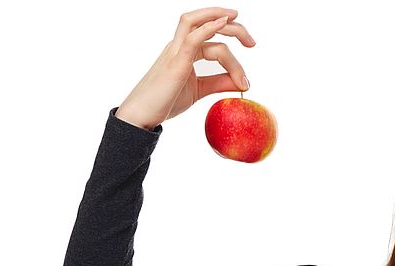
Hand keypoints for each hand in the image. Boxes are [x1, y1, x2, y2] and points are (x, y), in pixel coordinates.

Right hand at [115, 7, 255, 130]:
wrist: (142, 115)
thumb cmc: (166, 101)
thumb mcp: (199, 90)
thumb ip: (219, 83)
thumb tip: (242, 83)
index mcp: (184, 50)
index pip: (210, 34)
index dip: (232, 38)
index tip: (249, 52)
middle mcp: (178, 45)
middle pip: (204, 20)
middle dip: (232, 26)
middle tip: (252, 42)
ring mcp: (175, 52)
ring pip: (196, 23)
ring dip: (223, 23)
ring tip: (247, 40)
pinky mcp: (175, 63)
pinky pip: (192, 39)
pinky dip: (208, 28)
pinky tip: (223, 23)